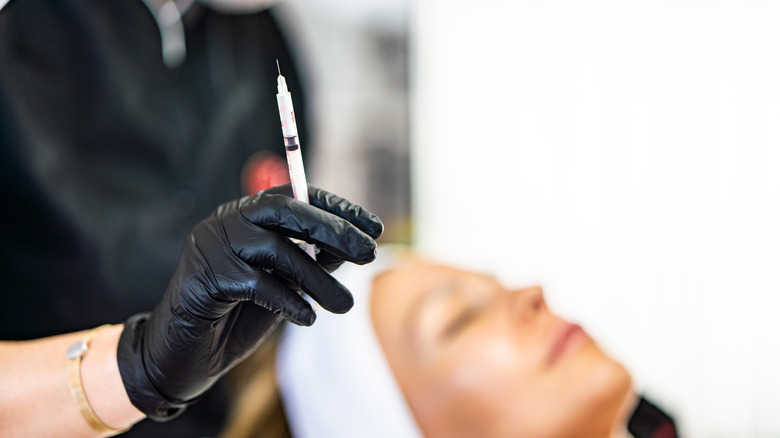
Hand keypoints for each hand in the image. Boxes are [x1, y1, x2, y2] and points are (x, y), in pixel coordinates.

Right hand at [116, 185, 382, 419]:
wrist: (182, 356)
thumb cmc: (237, 316)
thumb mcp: (283, 283)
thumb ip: (311, 260)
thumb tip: (353, 245)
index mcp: (246, 215)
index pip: (296, 196)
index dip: (337, 208)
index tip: (374, 227)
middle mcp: (226, 221)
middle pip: (286, 211)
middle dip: (334, 230)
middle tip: (370, 254)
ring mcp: (211, 246)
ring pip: (276, 250)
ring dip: (318, 279)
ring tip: (346, 305)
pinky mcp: (204, 278)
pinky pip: (258, 284)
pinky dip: (289, 301)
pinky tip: (306, 319)